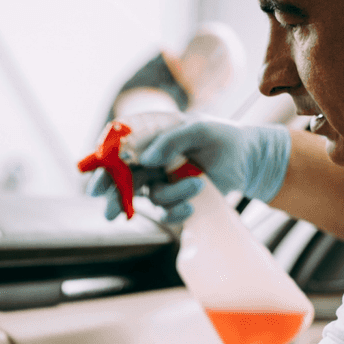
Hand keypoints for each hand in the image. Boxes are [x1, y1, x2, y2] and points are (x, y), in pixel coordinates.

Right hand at [90, 120, 291, 223]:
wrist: (248, 161)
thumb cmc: (224, 138)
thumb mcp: (201, 130)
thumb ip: (172, 140)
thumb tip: (146, 159)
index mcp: (150, 136)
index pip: (117, 150)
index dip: (102, 167)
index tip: (95, 186)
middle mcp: (150, 160)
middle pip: (122, 181)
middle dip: (115, 198)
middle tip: (110, 213)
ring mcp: (161, 182)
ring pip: (151, 198)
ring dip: (171, 196)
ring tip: (196, 185)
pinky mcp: (174, 201)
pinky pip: (166, 213)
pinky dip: (177, 211)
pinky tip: (192, 206)